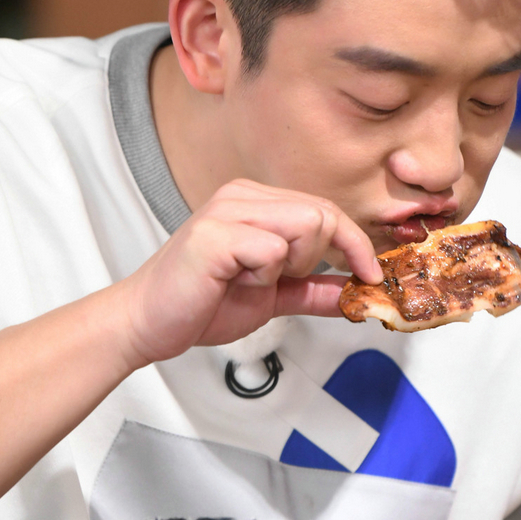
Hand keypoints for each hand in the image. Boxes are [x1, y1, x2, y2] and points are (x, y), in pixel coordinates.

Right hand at [119, 179, 381, 365]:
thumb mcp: (271, 297)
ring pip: (306, 224)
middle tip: (279, 282)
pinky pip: (272, 249)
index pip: (326, 209)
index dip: (355, 244)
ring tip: (250, 281)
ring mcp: (226, 210)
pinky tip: (232, 283)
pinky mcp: (214, 233)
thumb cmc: (201, 304)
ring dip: (289, 266)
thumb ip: (313, 290)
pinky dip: (263, 277)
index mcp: (255, 201)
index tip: (372, 277)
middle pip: (323, 213)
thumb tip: (357, 296)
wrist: (148, 324)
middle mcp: (241, 195)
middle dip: (320, 258)